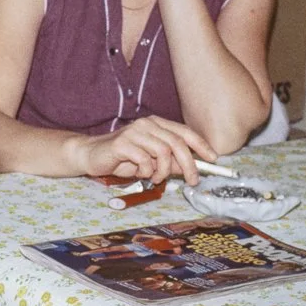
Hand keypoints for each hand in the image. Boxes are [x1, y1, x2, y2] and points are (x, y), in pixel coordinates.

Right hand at [81, 116, 216, 184]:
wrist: (91, 156)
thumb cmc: (123, 159)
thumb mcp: (151, 162)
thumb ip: (170, 163)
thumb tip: (191, 169)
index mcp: (156, 124)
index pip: (184, 131)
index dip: (201, 144)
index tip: (213, 158)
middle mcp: (147, 124)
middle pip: (177, 143)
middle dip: (189, 164)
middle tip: (192, 180)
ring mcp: (134, 132)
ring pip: (163, 152)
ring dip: (164, 171)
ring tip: (155, 178)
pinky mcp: (122, 143)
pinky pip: (145, 160)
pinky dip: (147, 171)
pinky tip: (139, 173)